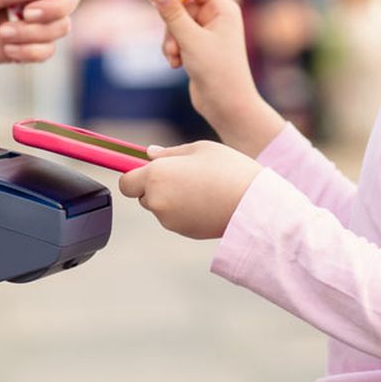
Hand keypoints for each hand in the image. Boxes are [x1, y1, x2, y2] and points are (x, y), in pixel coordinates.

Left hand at [117, 141, 262, 239]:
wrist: (255, 205)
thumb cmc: (229, 170)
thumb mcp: (200, 149)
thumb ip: (169, 152)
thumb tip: (149, 154)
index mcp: (157, 175)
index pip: (125, 182)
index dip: (135, 175)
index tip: (149, 170)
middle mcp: (157, 200)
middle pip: (141, 195)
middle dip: (155, 186)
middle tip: (183, 175)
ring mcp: (169, 220)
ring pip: (159, 207)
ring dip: (170, 198)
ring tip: (201, 187)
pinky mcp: (183, 232)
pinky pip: (175, 218)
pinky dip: (184, 211)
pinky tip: (206, 201)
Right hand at [148, 0, 284, 157]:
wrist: (226, 105)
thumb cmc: (216, 72)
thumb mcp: (190, 40)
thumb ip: (173, 14)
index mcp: (223, 8)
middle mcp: (216, 16)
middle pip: (181, 3)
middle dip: (171, 24)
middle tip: (172, 44)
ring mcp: (207, 31)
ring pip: (176, 22)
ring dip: (170, 40)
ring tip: (175, 58)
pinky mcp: (198, 45)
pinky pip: (177, 37)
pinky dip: (173, 49)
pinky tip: (177, 65)